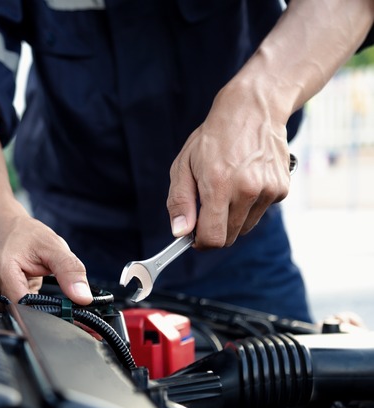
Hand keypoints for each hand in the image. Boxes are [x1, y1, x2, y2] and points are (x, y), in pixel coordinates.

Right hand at [0, 213, 92, 304]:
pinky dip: (22, 304)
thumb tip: (83, 298)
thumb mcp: (54, 247)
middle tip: (53, 297)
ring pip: (13, 312)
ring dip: (30, 306)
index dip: (43, 314)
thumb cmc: (26, 233)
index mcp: (3, 270)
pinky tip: (27, 289)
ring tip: (35, 284)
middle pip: (17, 312)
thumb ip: (70, 271)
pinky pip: (9, 308)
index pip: (22, 306)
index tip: (62, 313)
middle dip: (39, 310)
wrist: (4, 225)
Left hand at [166, 85, 292, 247]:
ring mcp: (268, 190)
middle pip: (229, 237)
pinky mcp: (282, 189)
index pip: (213, 238)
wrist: (251, 110)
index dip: (201, 242)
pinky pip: (260, 212)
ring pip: (245, 227)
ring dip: (233, 217)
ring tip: (228, 187)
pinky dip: (250, 204)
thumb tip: (180, 233)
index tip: (194, 236)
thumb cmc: (212, 139)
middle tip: (208, 206)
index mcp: (219, 185)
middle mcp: (247, 190)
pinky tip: (245, 180)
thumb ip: (180, 201)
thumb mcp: (183, 165)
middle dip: (215, 229)